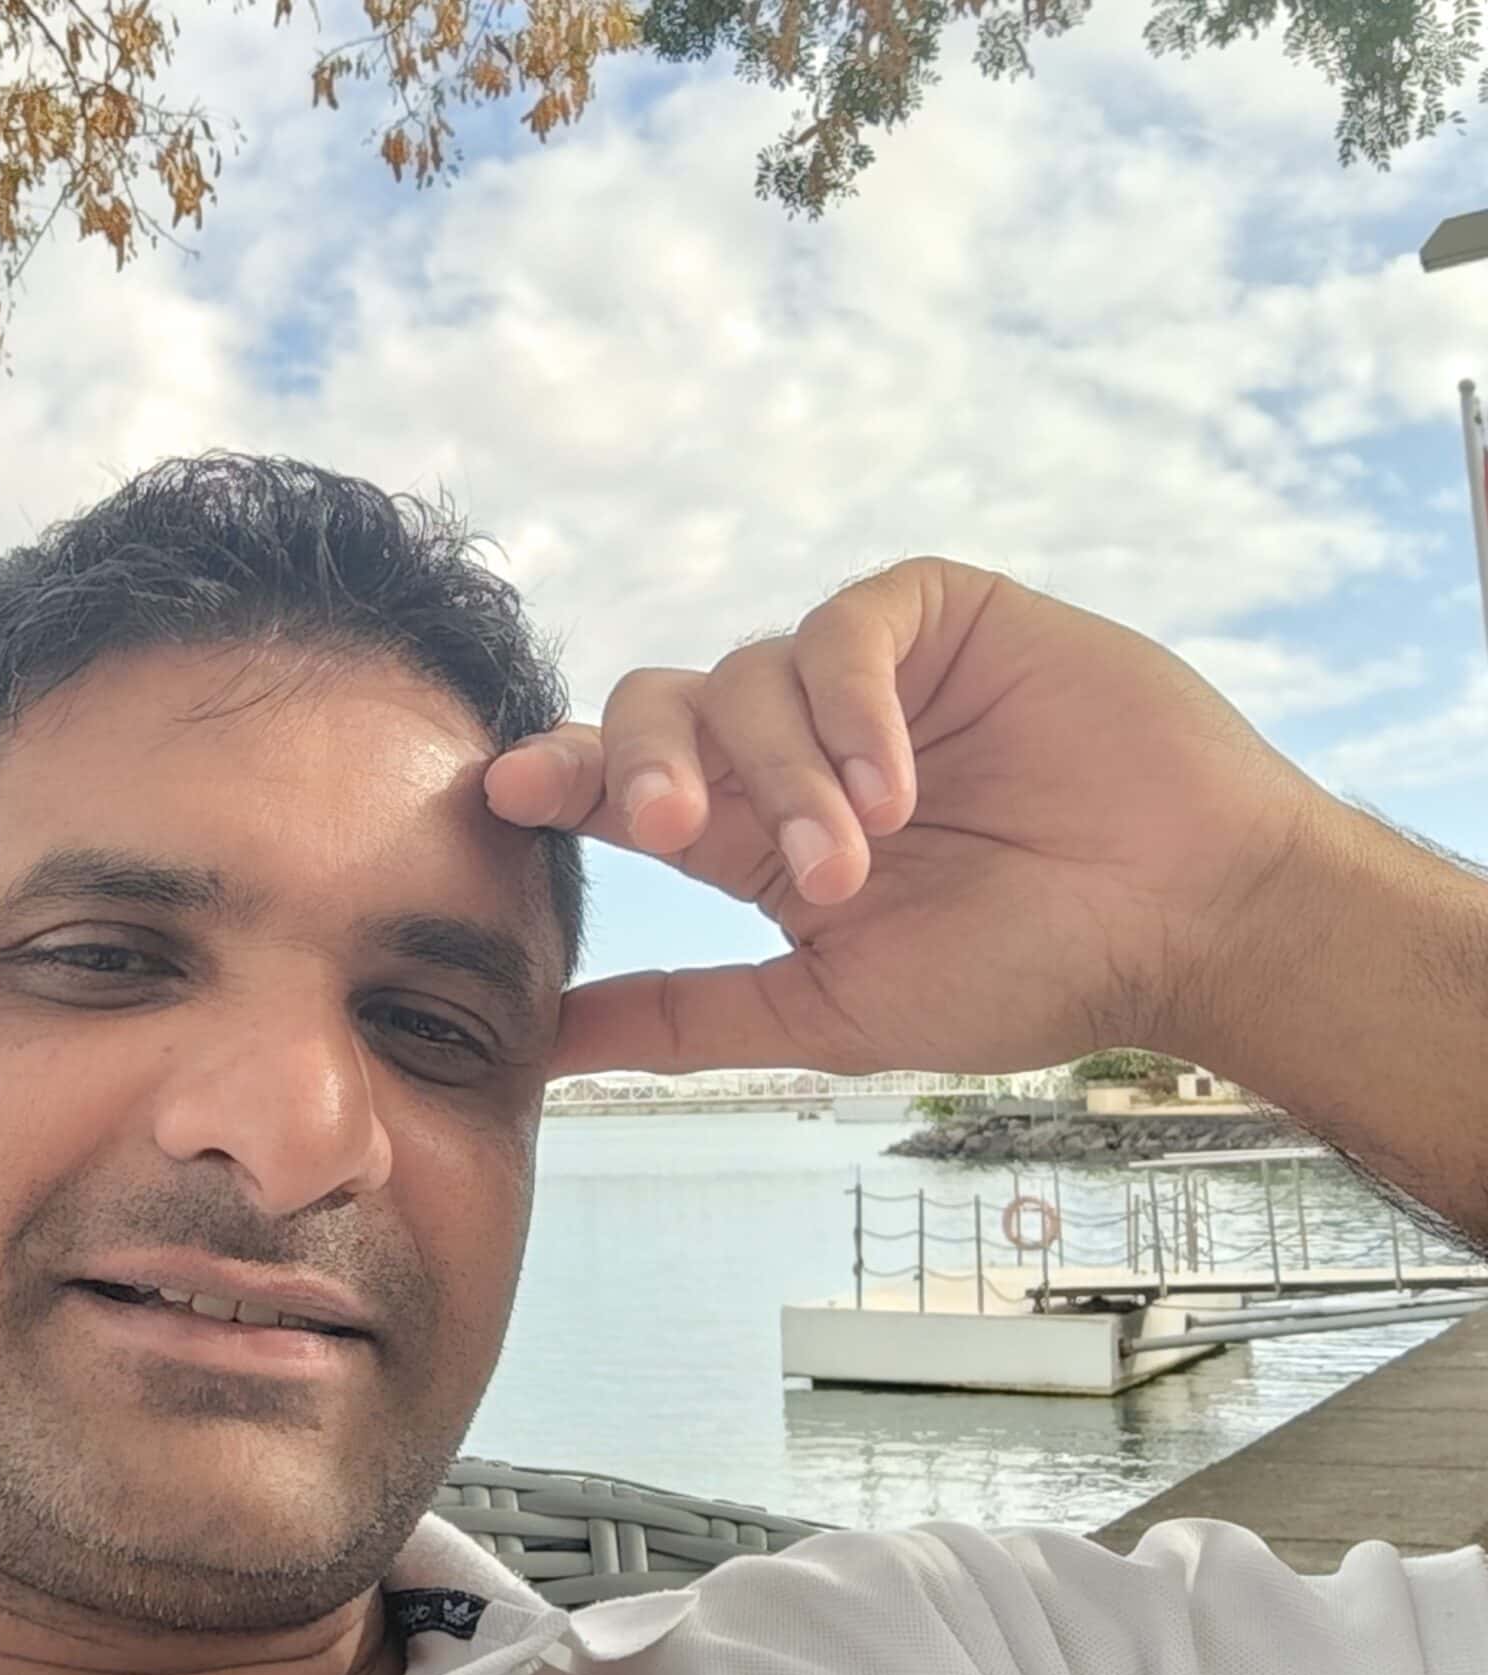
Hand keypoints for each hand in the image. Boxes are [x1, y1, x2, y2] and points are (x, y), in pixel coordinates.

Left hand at [483, 557, 1326, 1083]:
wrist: (1180, 921)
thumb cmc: (1019, 974)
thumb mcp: (820, 1010)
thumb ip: (679, 1018)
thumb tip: (536, 1047)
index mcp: (745, 835)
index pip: (617, 786)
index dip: (558, 777)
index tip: (506, 793)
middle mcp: (787, 746)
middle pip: (655, 710)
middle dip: (648, 767)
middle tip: (675, 830)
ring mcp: (858, 676)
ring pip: (746, 677)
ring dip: (789, 777)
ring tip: (860, 861)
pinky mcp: (933, 616)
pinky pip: (842, 629)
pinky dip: (850, 709)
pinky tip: (898, 790)